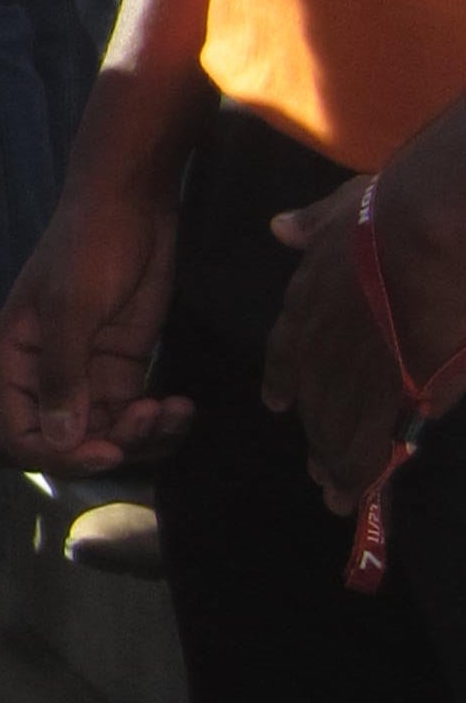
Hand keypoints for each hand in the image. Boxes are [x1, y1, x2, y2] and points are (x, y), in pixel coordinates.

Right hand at [0, 170, 192, 474]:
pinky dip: (159, 421)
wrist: (131, 206)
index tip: (109, 450)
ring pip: (107, 433)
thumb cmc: (89, 249)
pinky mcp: (122, 368)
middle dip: (114, 442)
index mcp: (14, 361)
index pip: (22, 433)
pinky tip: (182, 406)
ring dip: (143, 437)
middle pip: (70, 441)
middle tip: (150, 417)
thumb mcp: (73, 309)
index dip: (61, 454)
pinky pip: (134, 415)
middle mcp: (43, 375)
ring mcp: (85, 374)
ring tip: (172, 412)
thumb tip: (60, 440)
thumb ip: (63, 376)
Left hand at [261, 178, 407, 511]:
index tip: (279, 403)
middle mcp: (318, 344)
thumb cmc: (390, 212)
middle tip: (315, 470)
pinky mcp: (391, 394)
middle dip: (316, 437)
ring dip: (334, 463)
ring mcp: (351, 372)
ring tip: (333, 492)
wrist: (423, 232)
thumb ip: (311, 225)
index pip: (286, 351)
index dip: (285, 381)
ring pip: (336, 430)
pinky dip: (363, 472)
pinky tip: (357, 494)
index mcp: (306, 302)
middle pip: (313, 402)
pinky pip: (371, 444)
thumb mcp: (339, 208)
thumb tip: (280, 227)